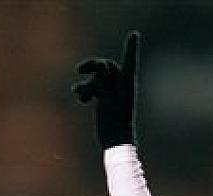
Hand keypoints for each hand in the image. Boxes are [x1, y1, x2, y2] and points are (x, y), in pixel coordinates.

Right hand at [72, 30, 139, 149]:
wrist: (115, 144)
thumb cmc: (114, 125)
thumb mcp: (107, 101)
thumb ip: (103, 81)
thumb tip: (100, 65)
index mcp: (126, 85)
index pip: (128, 62)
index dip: (130, 48)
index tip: (134, 35)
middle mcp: (122, 87)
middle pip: (107, 67)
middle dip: (92, 68)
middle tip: (78, 70)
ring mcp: (114, 94)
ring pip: (98, 79)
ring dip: (87, 84)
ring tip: (78, 94)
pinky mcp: (107, 102)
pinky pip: (96, 90)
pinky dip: (88, 92)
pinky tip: (81, 100)